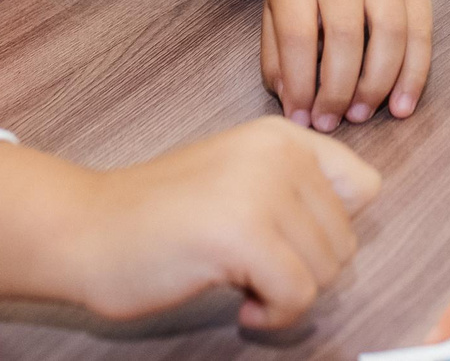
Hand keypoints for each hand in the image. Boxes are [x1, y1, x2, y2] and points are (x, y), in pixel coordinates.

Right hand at [0, 122, 379, 332]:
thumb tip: (350, 228)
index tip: (288, 246)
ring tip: (242, 286)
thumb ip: (293, 188)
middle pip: (346, 240)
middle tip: (253, 274)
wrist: (86, 230)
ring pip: (326, 272)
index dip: (331, 230)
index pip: (364, 187)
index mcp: (280, 135)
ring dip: (287, 296)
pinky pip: (298, 296)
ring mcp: (262, 189)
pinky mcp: (244, 234)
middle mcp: (278, 151)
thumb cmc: (157, 217)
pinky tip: (240, 306)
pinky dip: (274, 315)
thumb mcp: (237, 177)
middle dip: (305, 271)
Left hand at [261, 0, 432, 131]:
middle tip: (331, 123)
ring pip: (390, 34)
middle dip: (338, 90)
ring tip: (360, 116)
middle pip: (346, 36)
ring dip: (377, 86)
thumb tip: (293, 105)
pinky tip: (400, 107)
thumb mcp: (275, 10)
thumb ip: (277, 57)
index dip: (300, 83)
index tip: (301, 118)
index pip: (298, 35)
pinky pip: (421, 35)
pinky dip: (413, 76)